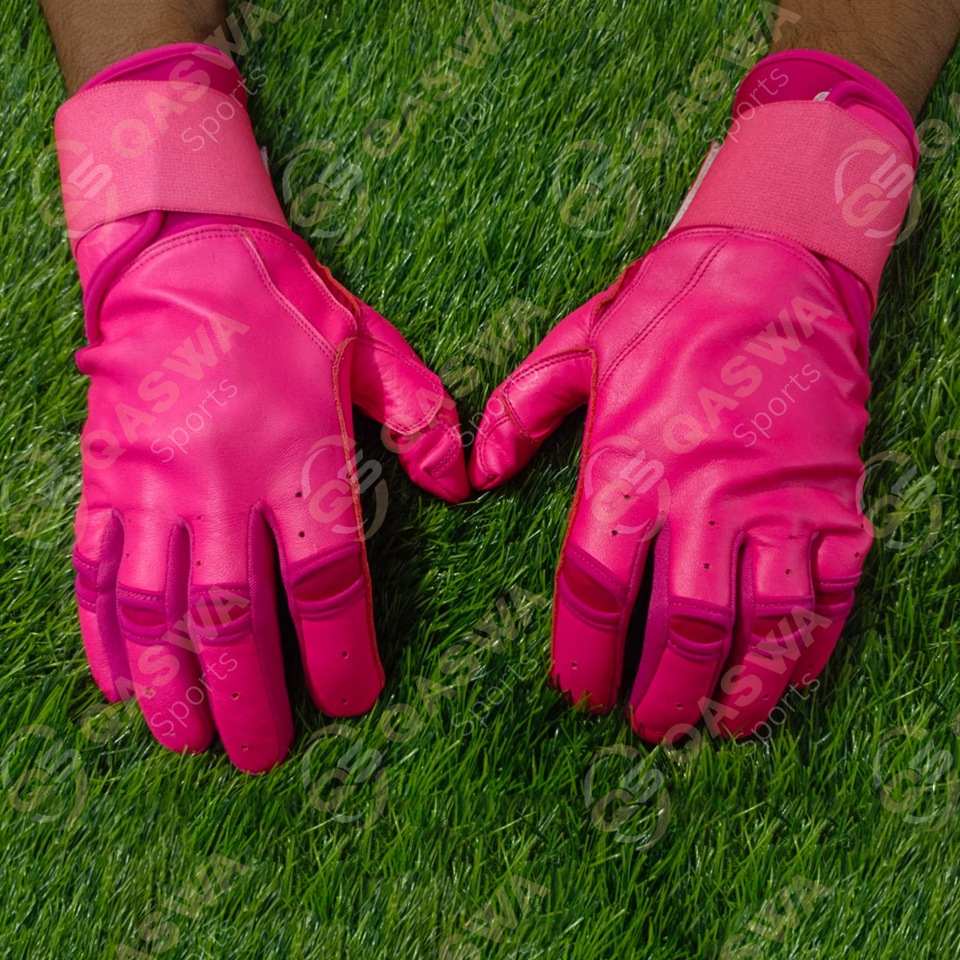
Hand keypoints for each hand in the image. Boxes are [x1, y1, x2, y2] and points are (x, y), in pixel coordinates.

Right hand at [58, 48, 468, 772]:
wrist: (180, 251)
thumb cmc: (284, 302)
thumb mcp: (370, 345)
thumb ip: (421, 419)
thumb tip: (465, 483)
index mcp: (298, 457)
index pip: (325, 583)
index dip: (339, 654)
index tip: (351, 699)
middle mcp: (220, 483)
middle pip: (233, 618)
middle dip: (251, 697)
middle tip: (265, 752)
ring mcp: (152, 485)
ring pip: (156, 609)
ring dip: (172, 686)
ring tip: (188, 741)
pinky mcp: (104, 477)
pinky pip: (96, 569)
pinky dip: (104, 633)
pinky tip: (118, 683)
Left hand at [468, 52, 916, 742]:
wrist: (778, 263)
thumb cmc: (670, 305)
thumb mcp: (578, 344)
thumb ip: (520, 412)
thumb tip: (474, 473)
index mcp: (630, 462)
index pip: (595, 587)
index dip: (583, 654)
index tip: (579, 691)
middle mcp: (704, 495)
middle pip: (679, 626)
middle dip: (660, 692)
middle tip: (645, 726)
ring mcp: (777, 502)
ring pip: (760, 626)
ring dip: (738, 690)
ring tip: (716, 726)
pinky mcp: (834, 498)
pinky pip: (830, 594)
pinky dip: (809, 648)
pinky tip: (786, 680)